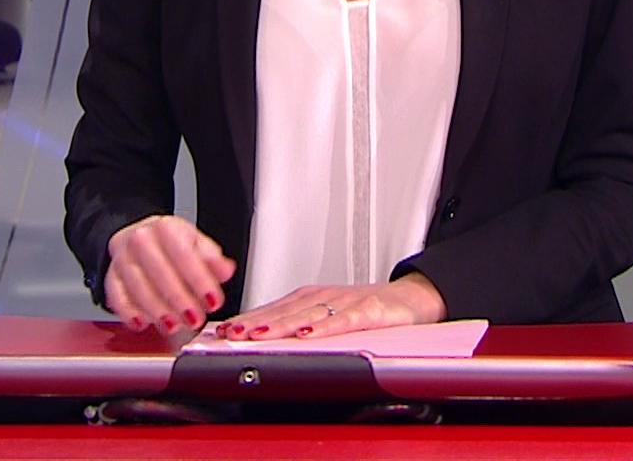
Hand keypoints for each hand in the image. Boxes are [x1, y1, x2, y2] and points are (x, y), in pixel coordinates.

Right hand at [105, 215, 236, 335]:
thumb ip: (211, 258)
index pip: (184, 254)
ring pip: (138, 287)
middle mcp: (140, 240)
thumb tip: (225, 270)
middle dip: (179, 299)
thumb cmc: (168, 244)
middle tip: (195, 319)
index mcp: (165, 227)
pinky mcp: (110, 277)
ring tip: (174, 325)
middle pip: (159, 272)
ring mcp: (122, 259)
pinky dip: (129, 312)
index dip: (200, 280)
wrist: (136, 238)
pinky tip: (143, 323)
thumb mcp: (194, 243)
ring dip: (157, 310)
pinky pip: (117, 297)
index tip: (213, 300)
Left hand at [214, 274, 445, 340]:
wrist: (409, 298)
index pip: (271, 309)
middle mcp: (322, 297)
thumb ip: (295, 323)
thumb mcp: (325, 313)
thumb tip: (259, 335)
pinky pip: (342, 321)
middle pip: (283, 311)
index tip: (222, 330)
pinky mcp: (367, 312)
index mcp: (308, 298)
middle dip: (255, 322)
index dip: (247, 319)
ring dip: (280, 324)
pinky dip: (323, 328)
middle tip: (231, 332)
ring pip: (307, 315)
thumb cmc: (366, 307)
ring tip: (258, 333)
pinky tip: (307, 334)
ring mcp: (344, 303)